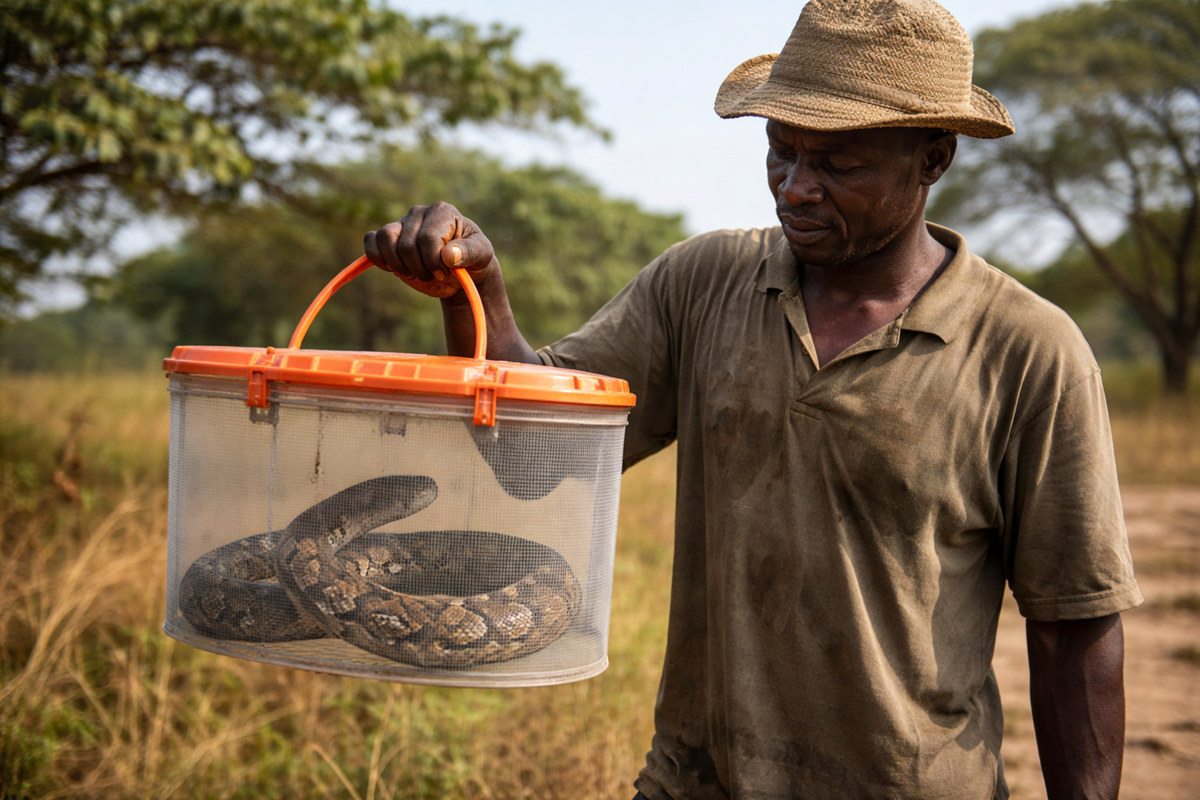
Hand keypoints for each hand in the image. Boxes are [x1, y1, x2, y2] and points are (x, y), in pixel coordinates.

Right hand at [363, 202, 498, 299]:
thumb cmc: (473, 260)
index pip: (427, 238)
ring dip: (398, 265)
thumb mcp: (482, 256)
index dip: (434, 262)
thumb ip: (470, 253)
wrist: (461, 272)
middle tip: (434, 276)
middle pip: (406, 244)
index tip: (446, 273)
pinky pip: (371, 240)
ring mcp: (402, 223)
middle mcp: (419, 213)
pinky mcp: (389, 238)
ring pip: (384, 238)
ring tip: (415, 273)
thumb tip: (449, 255)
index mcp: (442, 211)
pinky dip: (377, 257)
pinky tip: (394, 269)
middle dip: (419, 268)